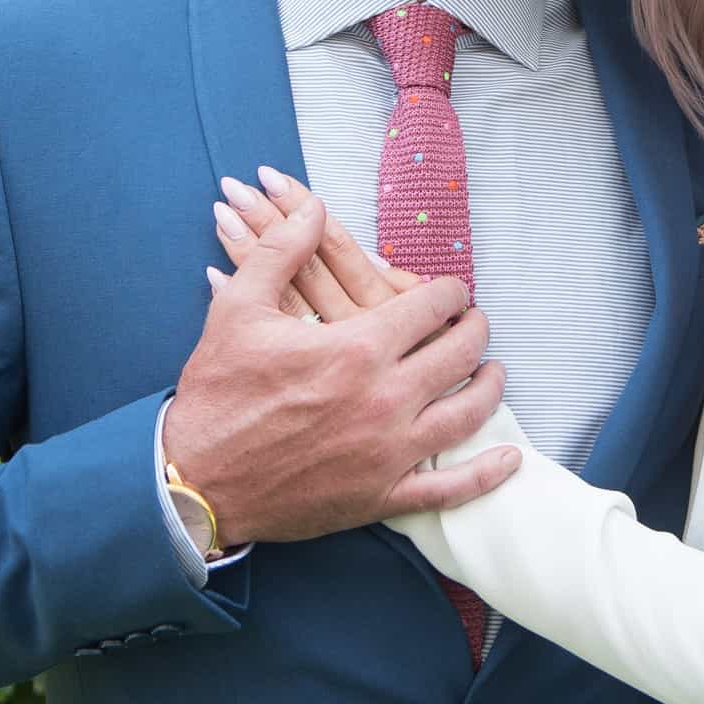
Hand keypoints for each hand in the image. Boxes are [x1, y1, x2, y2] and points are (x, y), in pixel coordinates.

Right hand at [164, 176, 518, 538]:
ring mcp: (388, 453)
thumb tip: (315, 206)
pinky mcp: (380, 497)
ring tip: (490, 372)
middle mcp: (385, 398)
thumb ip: (283, 248)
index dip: (449, 291)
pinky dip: (485, 475)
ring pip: (466, 415)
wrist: (195, 479)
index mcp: (357, 346)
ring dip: (488, 388)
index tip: (450, 290)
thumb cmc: (218, 391)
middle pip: (460, 355)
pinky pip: (449, 490)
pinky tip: (507, 458)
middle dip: (474, 331)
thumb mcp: (238, 306)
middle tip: (473, 324)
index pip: (432, 305)